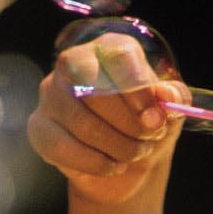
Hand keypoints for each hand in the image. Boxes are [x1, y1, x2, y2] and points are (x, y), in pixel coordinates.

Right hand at [28, 32, 190, 204]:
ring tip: (136, 153)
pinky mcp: (39, 126)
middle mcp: (73, 63)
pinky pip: (63, 147)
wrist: (124, 161)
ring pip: (81, 122)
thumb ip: (174, 97)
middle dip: (130, 123)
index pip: (116, 55)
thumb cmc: (146, 124)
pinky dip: (96, 163)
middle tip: (151, 138)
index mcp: (108, 48)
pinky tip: (114, 165)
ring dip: (118, 146)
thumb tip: (165, 95)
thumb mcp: (170, 109)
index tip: (155, 118)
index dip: (137, 89)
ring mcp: (50, 94)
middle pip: (96, 88)